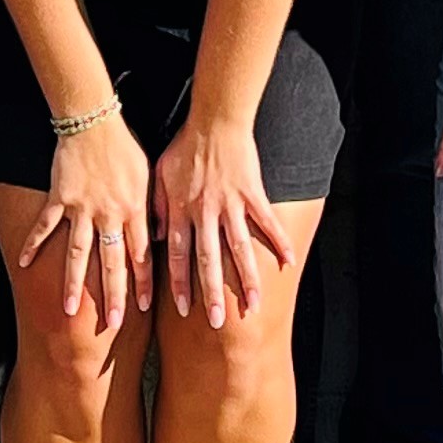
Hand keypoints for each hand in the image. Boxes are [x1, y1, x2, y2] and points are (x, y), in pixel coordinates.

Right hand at [16, 107, 153, 336]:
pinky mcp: (60, 197)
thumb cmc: (124, 146)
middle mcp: (109, 213)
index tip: (142, 308)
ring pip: (79, 252)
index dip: (142, 282)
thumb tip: (161, 235)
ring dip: (74, 283)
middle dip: (114, 295)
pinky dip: (33, 244)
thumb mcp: (148, 176)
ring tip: (70, 311)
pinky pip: (45, 225)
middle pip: (112, 262)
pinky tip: (24, 264)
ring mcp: (82, 207)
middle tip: (113, 324)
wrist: (94, 120)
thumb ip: (153, 207)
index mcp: (134, 208)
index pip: (140, 254)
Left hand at [152, 112, 294, 328]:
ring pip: (240, 249)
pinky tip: (289, 263)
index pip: (177, 255)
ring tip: (253, 305)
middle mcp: (205, 212)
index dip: (180, 283)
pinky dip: (279, 242)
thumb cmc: (184, 147)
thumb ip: (156, 208)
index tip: (184, 310)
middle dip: (212, 293)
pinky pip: (267, 222)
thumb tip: (153, 238)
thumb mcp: (158, 176)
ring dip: (246, 279)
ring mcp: (231, 204)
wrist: (214, 120)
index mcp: (181, 210)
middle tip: (217, 322)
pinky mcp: (253, 194)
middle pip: (209, 260)